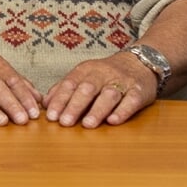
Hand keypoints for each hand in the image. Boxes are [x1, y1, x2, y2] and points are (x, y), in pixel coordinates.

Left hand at [43, 53, 157, 127]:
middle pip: (87, 88)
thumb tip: (45, 104)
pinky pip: (131, 100)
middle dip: (75, 106)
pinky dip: (122, 111)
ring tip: (87, 124)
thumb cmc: (106, 74)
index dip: (60, 100)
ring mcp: (122, 82)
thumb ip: (64, 88)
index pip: (70, 83)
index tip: (51, 116)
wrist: (140, 62)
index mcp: (87, 70)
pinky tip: (113, 121)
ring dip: (97, 110)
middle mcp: (103, 74)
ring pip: (109, 95)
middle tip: (64, 122)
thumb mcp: (84, 75)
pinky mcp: (139, 91)